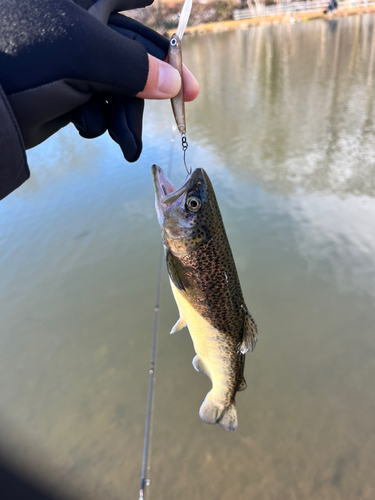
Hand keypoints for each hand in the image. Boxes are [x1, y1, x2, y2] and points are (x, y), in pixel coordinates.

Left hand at [0, 0, 198, 161]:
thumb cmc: (22, 57)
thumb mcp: (84, 51)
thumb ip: (134, 63)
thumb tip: (172, 82)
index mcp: (82, 4)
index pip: (126, 5)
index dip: (157, 26)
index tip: (178, 42)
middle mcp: (80, 30)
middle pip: (133, 53)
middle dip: (154, 81)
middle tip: (185, 99)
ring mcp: (75, 65)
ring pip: (120, 85)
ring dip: (126, 113)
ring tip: (125, 139)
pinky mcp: (69, 95)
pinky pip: (100, 105)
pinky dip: (102, 121)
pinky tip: (90, 128)